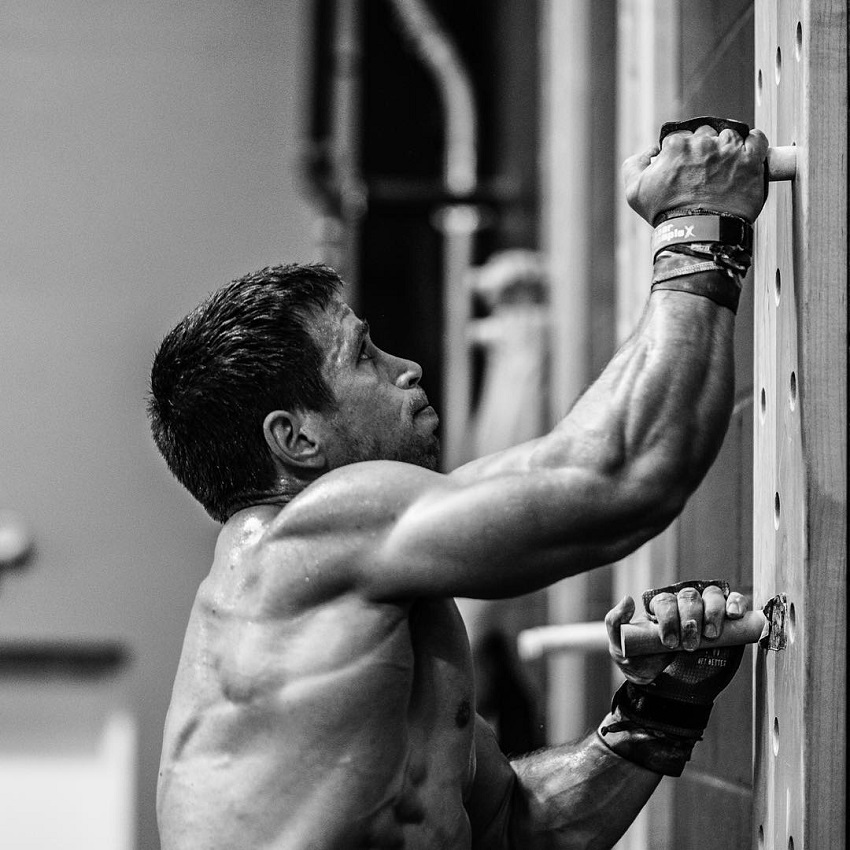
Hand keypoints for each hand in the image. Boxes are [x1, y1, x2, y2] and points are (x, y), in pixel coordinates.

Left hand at [604, 583, 748, 688]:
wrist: (664, 690)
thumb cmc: (642, 664)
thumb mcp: (620, 647)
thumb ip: (615, 623)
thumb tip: (628, 599)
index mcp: (660, 607)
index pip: (666, 601)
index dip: (669, 618)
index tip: (669, 642)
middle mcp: (683, 605)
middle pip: (689, 597)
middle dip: (690, 620)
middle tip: (689, 644)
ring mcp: (706, 612)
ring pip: (712, 596)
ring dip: (712, 612)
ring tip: (710, 634)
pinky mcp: (727, 622)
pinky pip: (734, 602)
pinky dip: (736, 603)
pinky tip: (734, 615)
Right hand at [622, 124, 768, 223]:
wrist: (698, 234)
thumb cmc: (666, 215)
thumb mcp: (634, 191)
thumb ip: (635, 164)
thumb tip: (651, 150)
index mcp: (676, 146)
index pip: (679, 138)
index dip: (679, 154)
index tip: (682, 169)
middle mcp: (703, 143)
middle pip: (704, 135)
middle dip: (702, 150)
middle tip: (701, 173)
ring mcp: (729, 151)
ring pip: (729, 135)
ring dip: (725, 148)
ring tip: (722, 170)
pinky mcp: (750, 160)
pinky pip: (757, 139)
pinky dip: (753, 143)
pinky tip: (745, 156)